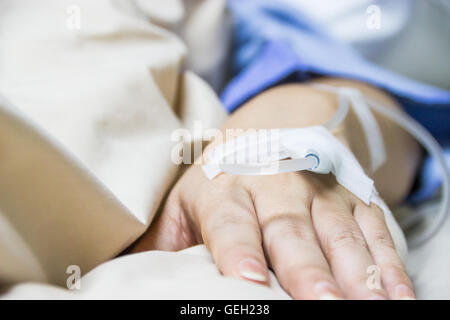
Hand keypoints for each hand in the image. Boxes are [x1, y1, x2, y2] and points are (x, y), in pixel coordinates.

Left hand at [132, 163, 414, 299]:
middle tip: (319, 303)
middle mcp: (276, 188)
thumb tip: (131, 279)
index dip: (238, 250)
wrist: (278, 122)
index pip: (230, 223)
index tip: (246, 279)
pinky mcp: (351, 196)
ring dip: (353, 272)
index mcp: (227, 189)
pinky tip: (398, 295)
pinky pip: (374, 231)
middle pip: (290, 232)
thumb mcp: (187, 196)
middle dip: (306, 270)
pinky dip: (387, 264)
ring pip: (338, 234)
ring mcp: (319, 191)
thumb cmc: (225, 172)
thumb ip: (166, 238)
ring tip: (367, 305)